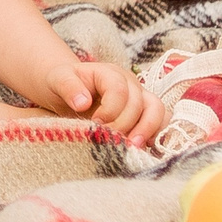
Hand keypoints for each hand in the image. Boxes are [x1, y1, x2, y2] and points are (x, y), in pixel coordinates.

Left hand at [41, 59, 165, 145]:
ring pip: (158, 110)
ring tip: (132, 147)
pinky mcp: (146, 113)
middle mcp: (130, 83)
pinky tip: (145, 148)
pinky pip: (162, 121)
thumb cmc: (64, 84)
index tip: (94, 124)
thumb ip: (68, 88)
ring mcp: (141, 97)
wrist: (70, 90)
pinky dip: (158, 134)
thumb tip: (82, 103)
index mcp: (110, 73)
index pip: (119, 90)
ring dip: (148, 130)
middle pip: (139, 103)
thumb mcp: (58, 81)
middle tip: (109, 140)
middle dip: (124, 125)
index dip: (110, 110)